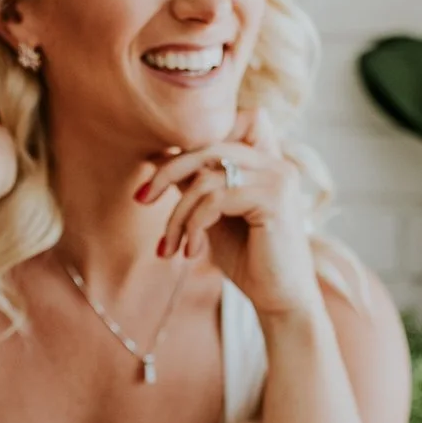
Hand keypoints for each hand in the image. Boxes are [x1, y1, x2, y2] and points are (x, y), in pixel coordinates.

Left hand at [136, 109, 322, 320]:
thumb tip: (160, 157)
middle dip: (168, 171)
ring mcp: (278, 178)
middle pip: (209, 145)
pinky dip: (194, 226)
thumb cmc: (248, 259)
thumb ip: (198, 185)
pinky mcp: (274, 200)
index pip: (230, 122)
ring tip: (170, 246)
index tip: (162, 172)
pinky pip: (216, 200)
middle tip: (141, 198)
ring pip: (207, 179)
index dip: (193, 140)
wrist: (280, 300)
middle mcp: (276, 163)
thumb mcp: (215, 216)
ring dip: (178, 214)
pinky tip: (191, 252)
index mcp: (266, 162)